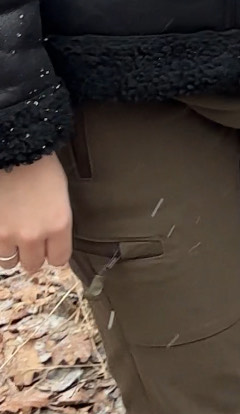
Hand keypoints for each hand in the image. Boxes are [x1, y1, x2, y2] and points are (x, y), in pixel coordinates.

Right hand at [0, 154, 71, 274]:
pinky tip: (3, 225)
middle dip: (32, 254)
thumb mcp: (60, 194)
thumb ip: (57, 222)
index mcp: (58, 224)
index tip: (50, 247)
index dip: (54, 254)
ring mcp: (7, 234)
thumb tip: (53, 241)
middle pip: (34, 264)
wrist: (14, 148)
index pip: (59, 260)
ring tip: (12, 232)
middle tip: (29, 239)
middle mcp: (34, 235)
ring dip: (12, 250)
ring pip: (9, 262)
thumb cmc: (40, 165)